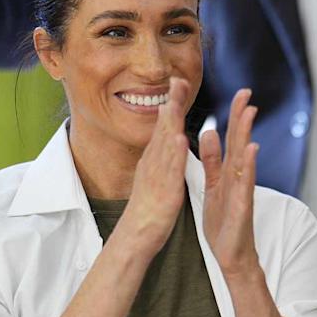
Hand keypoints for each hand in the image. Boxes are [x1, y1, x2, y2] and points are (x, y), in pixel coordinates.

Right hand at [117, 78, 190, 256]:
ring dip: (172, 122)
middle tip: (177, 79)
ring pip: (165, 145)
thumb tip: (168, 145)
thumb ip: (162, 160)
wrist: (136, 237)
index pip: (164, 127)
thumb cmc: (148, 210)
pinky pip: (170, 171)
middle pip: (163, 129)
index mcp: (155, 160)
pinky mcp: (164, 192)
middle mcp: (154, 163)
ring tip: (177, 100)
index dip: (171, 104)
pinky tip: (180, 139)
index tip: (177, 83)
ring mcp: (158, 176)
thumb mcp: (156, 178)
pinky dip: (175, 155)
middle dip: (171, 103)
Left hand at [200, 88, 262, 281]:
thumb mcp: (214, 186)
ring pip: (244, 159)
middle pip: (240, 143)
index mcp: (229, 173)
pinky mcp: (242, 207)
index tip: (239, 94)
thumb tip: (209, 133)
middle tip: (246, 93)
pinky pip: (244, 185)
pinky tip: (250, 151)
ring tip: (249, 114)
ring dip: (246, 135)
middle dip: (242, 118)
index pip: (232, 139)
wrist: (232, 254)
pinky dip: (247, 168)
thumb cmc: (225, 222)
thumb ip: (213, 161)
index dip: (234, 117)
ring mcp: (242, 192)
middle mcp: (238, 178)